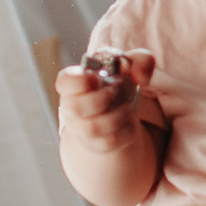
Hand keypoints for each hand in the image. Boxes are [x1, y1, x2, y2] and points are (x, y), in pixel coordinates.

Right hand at [57, 49, 167, 205]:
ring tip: (127, 109)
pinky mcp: (95, 144)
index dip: (81, 80)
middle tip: (115, 91)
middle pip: (75, 107)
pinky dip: (125, 131)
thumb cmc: (117, 82)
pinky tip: (130, 122)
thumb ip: (141, 61)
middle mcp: (72, 107)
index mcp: (74, 84)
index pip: (65, 82)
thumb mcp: (130, 65)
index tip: (97, 78)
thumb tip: (140, 76)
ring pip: (92, 128)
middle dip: (100, 99)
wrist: (117, 109)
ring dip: (116, 116)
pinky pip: (109, 142)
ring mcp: (81, 128)